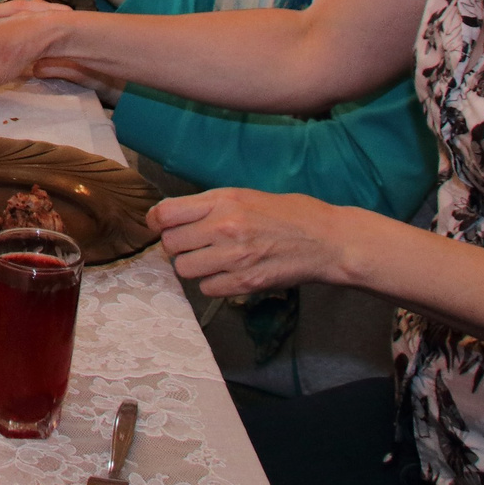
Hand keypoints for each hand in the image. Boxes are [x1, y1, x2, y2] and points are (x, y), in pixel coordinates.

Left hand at [150, 187, 354, 296]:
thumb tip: (168, 216)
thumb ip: (206, 205)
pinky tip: (228, 272)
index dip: (157, 221)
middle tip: (194, 243)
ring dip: (193, 266)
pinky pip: (207, 288)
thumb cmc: (287, 214)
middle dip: (177, 245)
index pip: (166, 214)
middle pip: (170, 244)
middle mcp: (225, 228)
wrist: (326, 241)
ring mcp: (235, 258)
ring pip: (184, 269)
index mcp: (223, 202)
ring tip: (212, 258)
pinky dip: (212, 283)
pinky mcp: (246, 283)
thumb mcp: (244, 196)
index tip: (160, 225)